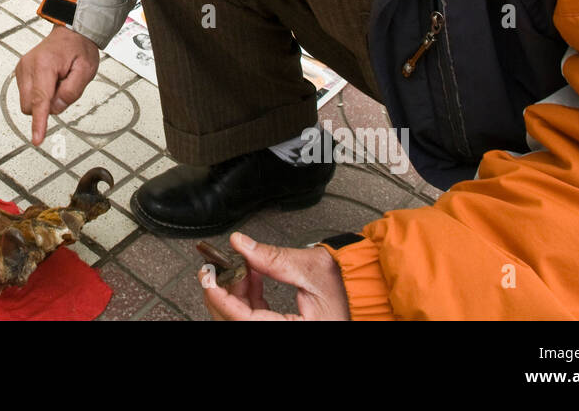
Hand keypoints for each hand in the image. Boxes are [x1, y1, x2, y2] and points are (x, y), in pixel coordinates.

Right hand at [15, 23, 99, 144]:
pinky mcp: (21, 72)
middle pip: (31, 105)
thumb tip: (56, 107)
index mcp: (44, 65)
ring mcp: (22, 68)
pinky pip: (28, 94)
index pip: (40, 100)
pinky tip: (50, 81)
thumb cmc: (78, 48)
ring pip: (28, 102)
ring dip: (43, 100)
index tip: (36, 139)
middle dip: (47, 106)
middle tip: (64, 87)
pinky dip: (39, 94)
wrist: (70, 32)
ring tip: (58, 81)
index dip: (39, 122)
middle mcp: (28, 66)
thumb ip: (72, 91)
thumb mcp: (86, 70)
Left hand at [199, 232, 350, 320]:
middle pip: (238, 323)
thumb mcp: (310, 267)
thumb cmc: (351, 284)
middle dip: (224, 295)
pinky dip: (248, 297)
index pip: (246, 320)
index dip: (222, 299)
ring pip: (244, 320)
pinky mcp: (284, 326)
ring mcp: (284, 330)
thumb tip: (240, 244)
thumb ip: (272, 258)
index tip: (208, 278)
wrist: (370, 289)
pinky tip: (250, 275)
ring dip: (235, 294)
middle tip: (216, 269)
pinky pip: (256, 317)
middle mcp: (289, 334)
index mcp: (299, 330)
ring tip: (240, 266)